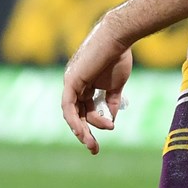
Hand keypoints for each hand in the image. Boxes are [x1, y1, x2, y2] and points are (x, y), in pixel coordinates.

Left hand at [61, 25, 134, 154]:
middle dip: (85, 132)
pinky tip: (81, 132)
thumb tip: (111, 120)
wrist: (118, 38)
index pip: (86, 107)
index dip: (96, 121)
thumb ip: (111, 101)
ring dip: (82, 130)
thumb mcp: (116, 85)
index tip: (110, 129)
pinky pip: (69, 106)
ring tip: (93, 144)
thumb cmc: (119, 56)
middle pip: (77, 113)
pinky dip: (74, 120)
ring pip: (73, 113)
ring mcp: (71, 82)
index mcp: (85, 83)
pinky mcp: (71, 81)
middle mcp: (75, 83)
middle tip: (94, 149)